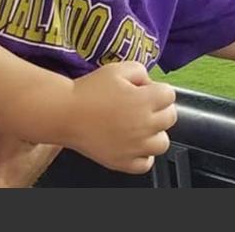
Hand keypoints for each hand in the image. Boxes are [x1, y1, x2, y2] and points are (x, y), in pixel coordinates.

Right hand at [60, 62, 176, 174]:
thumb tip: (149, 84)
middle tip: (142, 106)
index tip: (145, 90)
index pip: (170, 95)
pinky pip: (145, 164)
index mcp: (145, 101)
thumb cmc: (88, 90)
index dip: (158, 89)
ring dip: (155, 133)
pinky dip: (144, 156)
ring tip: (140, 126)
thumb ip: (141, 72)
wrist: (63, 113)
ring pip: (162, 143)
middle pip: (170, 117)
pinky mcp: (122, 162)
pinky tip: (134, 144)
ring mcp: (134, 146)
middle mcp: (143, 125)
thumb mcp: (118, 69)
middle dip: (159, 108)